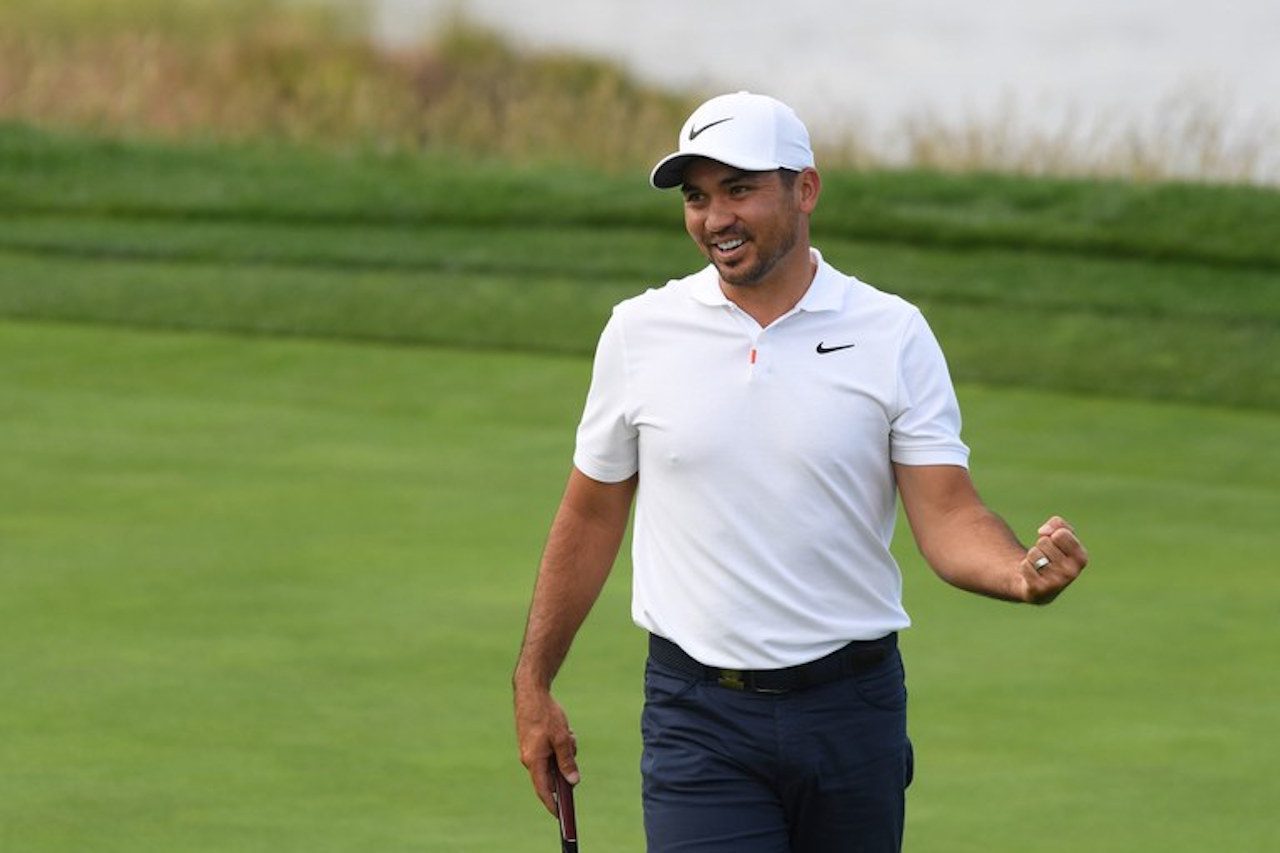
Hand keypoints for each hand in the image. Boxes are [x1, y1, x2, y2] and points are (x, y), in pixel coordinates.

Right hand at [514, 684, 578, 815]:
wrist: (530, 693)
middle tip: (571, 746)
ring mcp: (529, 750)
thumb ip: (567, 761)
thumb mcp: (562, 739)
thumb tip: (573, 781)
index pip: (543, 791)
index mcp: (534, 761)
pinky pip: (549, 751)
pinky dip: (559, 744)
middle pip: (551, 774)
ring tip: (567, 733)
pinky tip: (563, 730)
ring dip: (564, 751)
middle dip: (565, 765)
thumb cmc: (546, 715)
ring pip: (552, 760)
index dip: (553, 804)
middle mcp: (529, 759)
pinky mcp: (531, 743)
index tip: (561, 816)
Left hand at [1016, 516, 1088, 603]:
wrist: (1039, 583)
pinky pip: (1025, 566)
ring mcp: (1056, 583)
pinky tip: (1032, 575)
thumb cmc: (1052, 554)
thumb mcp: (1060, 534)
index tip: (1055, 544)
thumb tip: (1044, 531)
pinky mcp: (1039, 590)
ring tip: (1039, 566)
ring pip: (1033, 553)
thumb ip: (1057, 524)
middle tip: (1045, 557)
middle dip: (1040, 546)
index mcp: (1081, 558)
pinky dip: (1025, 567)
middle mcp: (1072, 572)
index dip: (1053, 535)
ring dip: (1032, 557)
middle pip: (1044, 542)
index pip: (1060, 533)